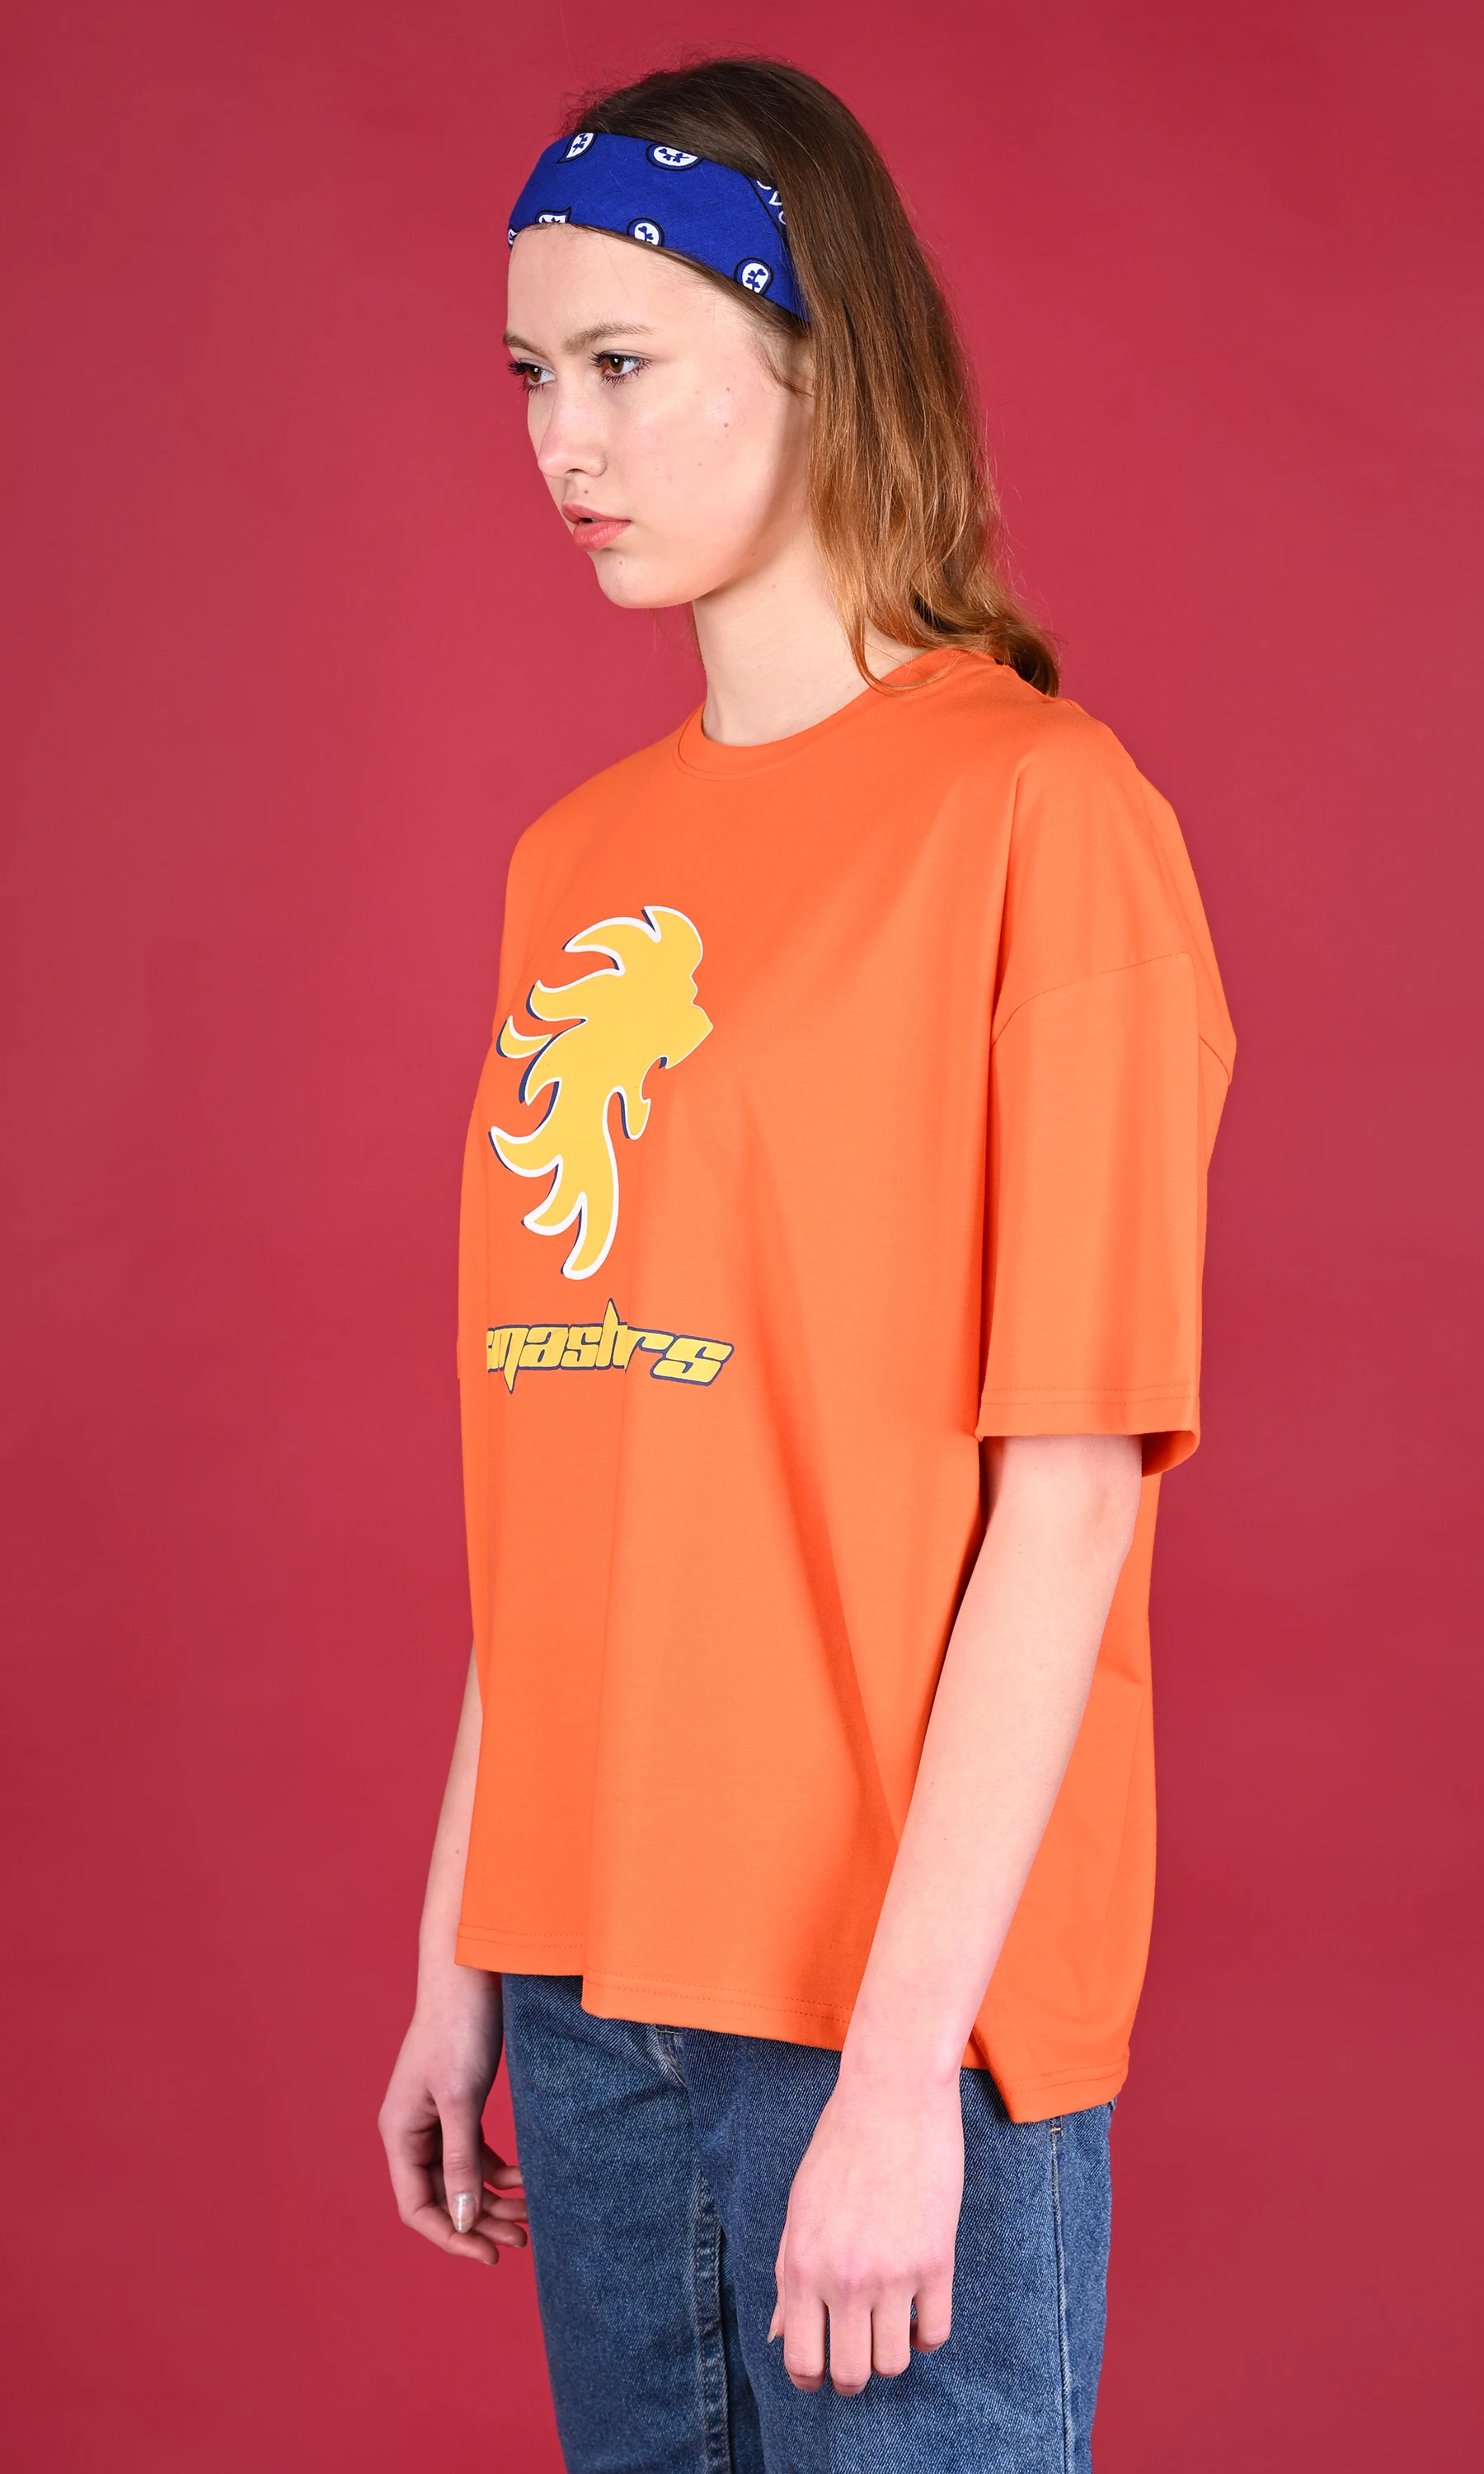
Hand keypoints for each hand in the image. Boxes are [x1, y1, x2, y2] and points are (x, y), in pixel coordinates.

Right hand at [378, 1963, 527, 2264]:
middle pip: (441, 2197)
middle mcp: (411, 2130)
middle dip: (480, 2221)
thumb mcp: (462, 2100)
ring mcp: (434, 2117)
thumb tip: (462, 2220)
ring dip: (493, 2199)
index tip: (491, 2254)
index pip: (416, 2206)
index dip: (451, 2236)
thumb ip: (459, 2161)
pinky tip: (527, 2178)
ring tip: (532, 2214)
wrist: (471, 1971)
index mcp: (399, 2132)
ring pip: (461, 2177)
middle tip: (523, 2240)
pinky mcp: (459, 2103)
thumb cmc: (460, 2029)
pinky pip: (474, 2152)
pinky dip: (498, 2169)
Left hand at [769, 2062, 961, 2392]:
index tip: (822, 2368)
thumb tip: (779, 2337)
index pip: (801, 2359)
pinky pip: (935, 2334)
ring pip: (894, 2364)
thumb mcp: (799, 2209)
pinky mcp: (936, 2261)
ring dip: (891, 2354)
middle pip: (851, 2374)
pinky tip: (919, 2311)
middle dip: (851, 2376)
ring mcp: (892, 2273)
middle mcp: (843, 2278)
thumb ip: (787, 2276)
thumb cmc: (839, 2147)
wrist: (891, 2095)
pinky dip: (926, 2334)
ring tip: (889, 2326)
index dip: (811, 2376)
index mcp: (801, 2265)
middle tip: (858, 2354)